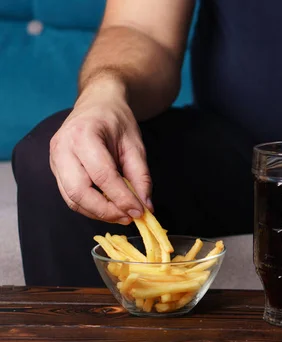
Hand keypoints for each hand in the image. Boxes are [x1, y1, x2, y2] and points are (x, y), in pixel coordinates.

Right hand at [49, 79, 152, 223]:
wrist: (97, 103)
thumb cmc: (117, 120)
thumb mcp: (135, 145)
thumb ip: (141, 176)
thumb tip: (146, 206)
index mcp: (83, 135)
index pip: (102, 175)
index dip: (122, 198)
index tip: (140, 212)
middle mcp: (62, 147)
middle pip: (79, 192)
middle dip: (106, 211)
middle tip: (129, 217)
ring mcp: (54, 159)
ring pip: (72, 199)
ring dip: (98, 213)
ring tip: (122, 215)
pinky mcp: (56, 169)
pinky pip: (71, 196)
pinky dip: (91, 207)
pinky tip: (110, 208)